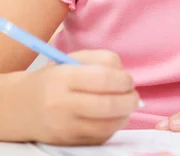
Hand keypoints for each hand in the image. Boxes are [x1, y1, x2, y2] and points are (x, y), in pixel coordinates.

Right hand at [17, 50, 139, 144]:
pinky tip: (113, 117)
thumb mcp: (72, 60)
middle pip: (107, 105)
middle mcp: (62, 104)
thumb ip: (101, 61)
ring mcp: (65, 127)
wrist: (22, 107)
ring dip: (125, 116)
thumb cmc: (53, 78)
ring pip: (107, 125)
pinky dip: (113, 127)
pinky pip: (100, 137)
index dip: (123, 80)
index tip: (129, 80)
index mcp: (63, 77)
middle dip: (129, 100)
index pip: (103, 79)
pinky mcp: (69, 142)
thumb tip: (125, 76)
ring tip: (126, 106)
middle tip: (134, 95)